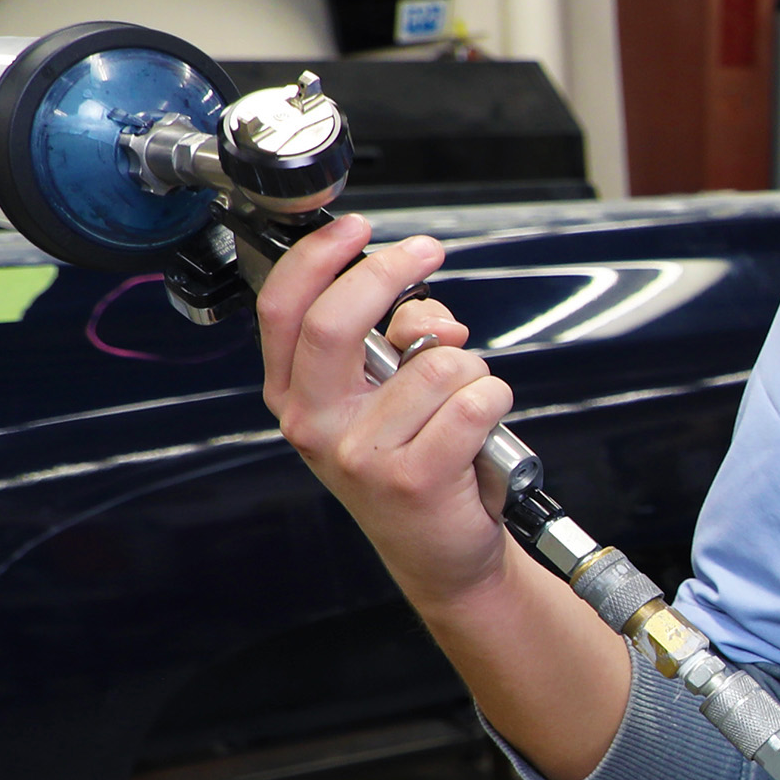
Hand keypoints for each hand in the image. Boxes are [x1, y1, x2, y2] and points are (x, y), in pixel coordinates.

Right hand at [256, 212, 515, 615]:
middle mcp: (315, 424)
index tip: (357, 228)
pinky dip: (494, 402)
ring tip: (464, 409)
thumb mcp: (385, 396)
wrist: (440, 551)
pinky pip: (474, 401)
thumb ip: (395, 342)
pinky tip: (481, 431)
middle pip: (337, 322)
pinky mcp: (411, 478)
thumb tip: (425, 314)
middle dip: (388, 274)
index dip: (318, 258)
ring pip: (435, 362)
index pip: (285, 310)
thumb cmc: (416, 462)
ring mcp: (358, 454)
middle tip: (427, 252)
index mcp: (296, 396)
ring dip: (471, 370)